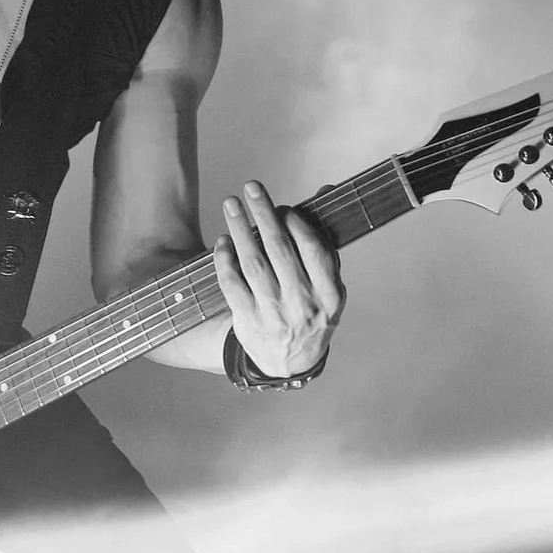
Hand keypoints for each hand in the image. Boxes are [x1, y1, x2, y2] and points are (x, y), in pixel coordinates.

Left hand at [214, 180, 344, 376]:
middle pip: (280, 251)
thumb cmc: (311, 316)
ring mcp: (273, 314)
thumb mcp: (329, 290)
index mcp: (329, 295)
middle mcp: (302, 304)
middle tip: (252, 187)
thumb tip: (325, 195)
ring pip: (253, 264)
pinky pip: (232, 284)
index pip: (314, 252)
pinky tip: (223, 240)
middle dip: (264, 214)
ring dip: (240, 230)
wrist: (290, 365)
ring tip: (231, 204)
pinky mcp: (247, 320)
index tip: (285, 207)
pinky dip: (225, 260)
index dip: (298, 225)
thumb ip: (325, 248)